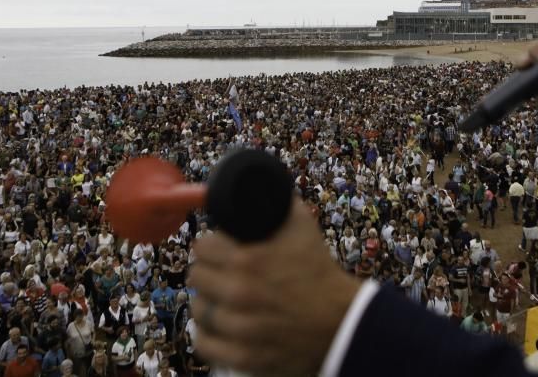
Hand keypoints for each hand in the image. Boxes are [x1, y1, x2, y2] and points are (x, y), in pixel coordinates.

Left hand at [188, 196, 360, 375]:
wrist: (341, 320)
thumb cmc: (319, 271)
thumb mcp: (301, 224)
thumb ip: (275, 202)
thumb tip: (258, 182)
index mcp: (247, 259)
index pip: (201, 246)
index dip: (212, 246)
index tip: (219, 249)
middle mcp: (238, 292)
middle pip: (196, 276)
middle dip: (209, 271)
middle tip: (222, 273)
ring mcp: (239, 327)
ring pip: (198, 309)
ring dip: (209, 302)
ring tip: (223, 299)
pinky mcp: (243, 355)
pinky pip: (204, 344)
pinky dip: (208, 335)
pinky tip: (219, 326)